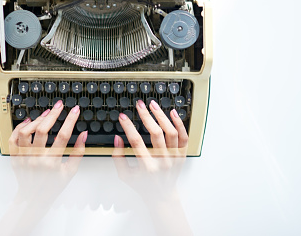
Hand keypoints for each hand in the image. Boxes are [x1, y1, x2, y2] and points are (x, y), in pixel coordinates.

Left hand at [8, 100, 86, 202]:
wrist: (33, 198)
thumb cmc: (53, 186)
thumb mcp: (70, 172)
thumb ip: (78, 152)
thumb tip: (83, 135)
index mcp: (51, 162)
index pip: (63, 135)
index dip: (70, 120)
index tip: (75, 111)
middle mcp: (36, 159)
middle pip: (43, 129)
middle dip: (54, 114)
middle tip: (59, 106)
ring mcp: (23, 158)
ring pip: (27, 132)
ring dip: (37, 120)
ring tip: (45, 114)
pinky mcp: (15, 158)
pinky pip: (14, 138)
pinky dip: (20, 128)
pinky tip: (28, 122)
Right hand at [112, 100, 192, 235]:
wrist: (162, 195)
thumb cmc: (142, 185)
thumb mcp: (125, 175)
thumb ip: (118, 157)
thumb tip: (117, 138)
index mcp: (148, 167)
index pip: (136, 141)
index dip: (128, 126)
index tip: (122, 116)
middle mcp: (163, 161)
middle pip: (155, 133)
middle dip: (145, 116)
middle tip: (139, 104)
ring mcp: (175, 158)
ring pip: (171, 132)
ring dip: (161, 116)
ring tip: (153, 105)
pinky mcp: (182, 155)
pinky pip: (183, 137)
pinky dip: (179, 124)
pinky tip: (173, 113)